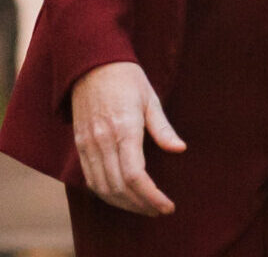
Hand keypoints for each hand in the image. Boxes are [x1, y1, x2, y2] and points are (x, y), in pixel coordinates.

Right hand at [69, 61, 183, 215]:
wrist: (91, 64)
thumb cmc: (128, 79)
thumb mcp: (151, 99)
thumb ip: (163, 128)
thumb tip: (180, 149)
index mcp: (123, 129)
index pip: (134, 176)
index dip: (151, 196)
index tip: (167, 206)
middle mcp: (101, 141)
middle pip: (118, 187)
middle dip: (140, 205)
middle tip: (160, 210)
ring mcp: (87, 144)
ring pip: (101, 187)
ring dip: (123, 203)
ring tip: (145, 208)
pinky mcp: (79, 145)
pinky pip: (89, 178)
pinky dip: (106, 193)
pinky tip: (123, 196)